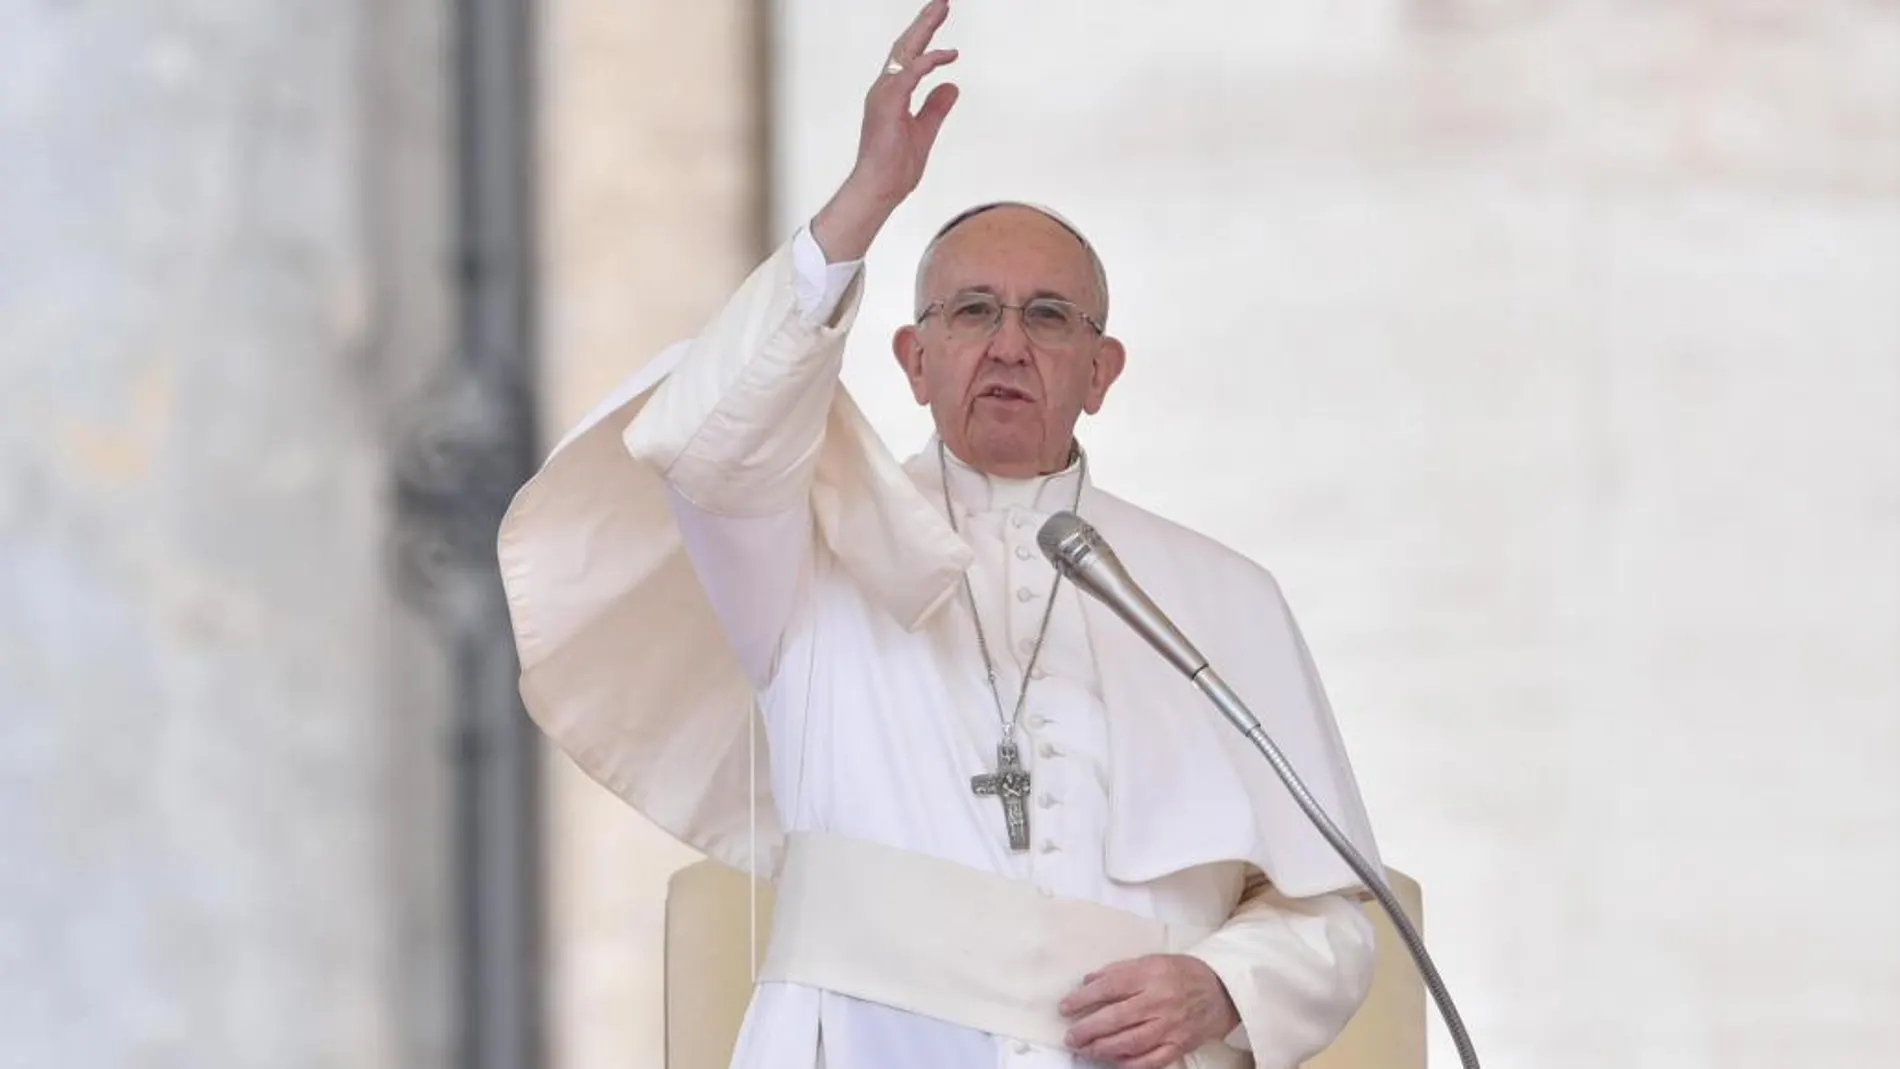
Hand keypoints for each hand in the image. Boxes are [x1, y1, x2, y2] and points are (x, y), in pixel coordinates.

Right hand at [811, 0, 960, 261]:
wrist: (880, 188)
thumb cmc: (895, 167)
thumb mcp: (925, 130)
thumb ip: (936, 107)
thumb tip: (952, 87)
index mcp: (892, 93)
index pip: (909, 56)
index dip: (925, 36)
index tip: (940, 16)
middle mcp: (885, 88)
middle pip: (906, 46)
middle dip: (925, 21)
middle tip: (943, 0)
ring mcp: (883, 94)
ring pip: (905, 52)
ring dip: (925, 29)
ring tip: (941, 8)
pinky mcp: (888, 104)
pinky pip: (910, 74)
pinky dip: (928, 62)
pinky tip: (947, 54)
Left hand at [1059, 954, 1240, 1068]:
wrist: (1222, 990)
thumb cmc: (1181, 973)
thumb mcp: (1151, 960)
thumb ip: (1118, 970)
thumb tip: (1087, 981)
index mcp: (1150, 975)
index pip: (1110, 987)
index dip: (1083, 998)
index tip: (1065, 1007)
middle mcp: (1159, 1001)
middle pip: (1117, 1018)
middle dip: (1088, 1029)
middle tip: (1070, 1036)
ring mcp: (1170, 1026)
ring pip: (1131, 1042)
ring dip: (1103, 1049)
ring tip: (1085, 1050)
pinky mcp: (1179, 1045)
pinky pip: (1151, 1060)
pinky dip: (1130, 1064)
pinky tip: (1114, 1062)